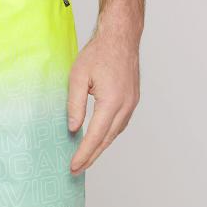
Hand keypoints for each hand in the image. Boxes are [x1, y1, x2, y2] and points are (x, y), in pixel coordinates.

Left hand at [67, 20, 140, 174]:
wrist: (120, 37)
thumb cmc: (98, 53)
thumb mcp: (78, 76)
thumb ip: (75, 104)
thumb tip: (73, 129)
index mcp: (112, 102)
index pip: (95, 136)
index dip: (83, 153)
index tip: (73, 166)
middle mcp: (125, 106)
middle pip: (106, 139)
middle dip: (91, 156)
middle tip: (76, 169)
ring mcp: (132, 104)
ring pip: (115, 133)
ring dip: (100, 147)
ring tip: (86, 157)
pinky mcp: (132, 100)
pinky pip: (120, 123)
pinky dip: (108, 134)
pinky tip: (99, 137)